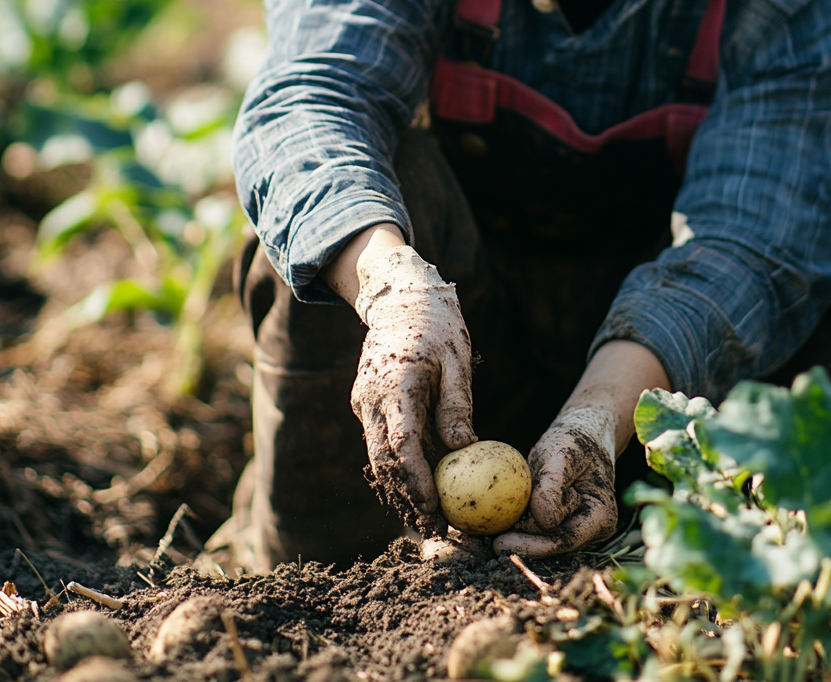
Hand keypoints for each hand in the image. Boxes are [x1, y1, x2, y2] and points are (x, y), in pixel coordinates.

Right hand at [349, 245, 475, 535]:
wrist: (399, 298)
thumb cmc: (438, 326)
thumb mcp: (458, 361)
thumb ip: (457, 405)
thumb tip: (467, 449)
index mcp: (395, 385)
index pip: (401, 444)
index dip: (416, 481)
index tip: (435, 510)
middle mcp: (370, 399)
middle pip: (383, 461)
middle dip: (406, 499)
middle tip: (435, 531)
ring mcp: (364, 403)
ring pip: (377, 458)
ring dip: (398, 492)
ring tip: (426, 524)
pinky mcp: (366, 405)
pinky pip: (379, 445)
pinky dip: (395, 471)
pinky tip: (416, 493)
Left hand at [493, 407, 616, 556]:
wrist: (582, 437)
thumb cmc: (575, 441)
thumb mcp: (564, 453)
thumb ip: (554, 484)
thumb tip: (542, 519)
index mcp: (600, 517)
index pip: (565, 539)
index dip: (533, 545)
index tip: (501, 542)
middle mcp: (589, 531)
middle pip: (549, 545)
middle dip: (517, 545)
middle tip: (481, 542)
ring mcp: (574, 530)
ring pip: (539, 540)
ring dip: (511, 537)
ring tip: (477, 537)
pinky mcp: (556, 525)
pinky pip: (533, 529)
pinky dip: (511, 526)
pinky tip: (484, 523)